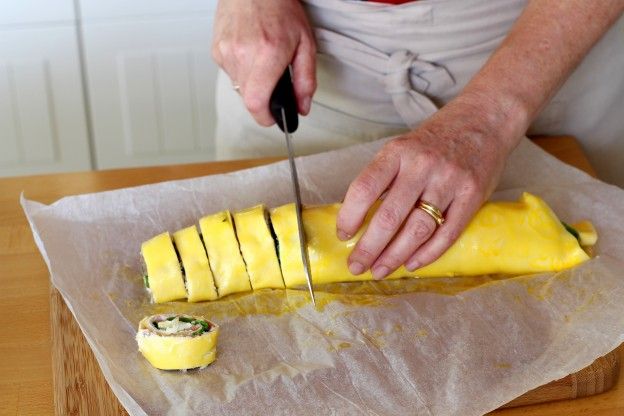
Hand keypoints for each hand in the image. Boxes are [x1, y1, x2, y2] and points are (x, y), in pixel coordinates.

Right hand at [212, 0, 315, 125]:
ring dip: (253, 83)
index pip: (257, 102)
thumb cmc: (280, 8)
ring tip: (262, 61)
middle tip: (274, 85)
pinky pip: (231, 73)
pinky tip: (250, 52)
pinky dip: (242, 70)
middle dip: (263, 99)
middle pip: (249, 99)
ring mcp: (226, 52)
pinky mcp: (217, 50)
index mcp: (268, 53)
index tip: (273, 118)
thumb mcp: (305, 43)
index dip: (265, 117)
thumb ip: (306, 79)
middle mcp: (243, 54)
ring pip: (239, 87)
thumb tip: (302, 107)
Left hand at [336, 96, 518, 279]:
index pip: (365, 188)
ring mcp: (449, 181)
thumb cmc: (436, 138)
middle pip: (390, 216)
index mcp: (398, 152)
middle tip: (356, 266)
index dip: (350, 216)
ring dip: (395, 256)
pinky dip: (428, 254)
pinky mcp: (472, 196)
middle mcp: (422, 166)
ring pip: (417, 229)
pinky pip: (448, 233)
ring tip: (379, 270)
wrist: (484, 119)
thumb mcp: (403, 147)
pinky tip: (411, 264)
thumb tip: (358, 217)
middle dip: (369, 248)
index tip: (343, 235)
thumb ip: (383, 177)